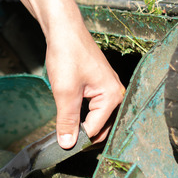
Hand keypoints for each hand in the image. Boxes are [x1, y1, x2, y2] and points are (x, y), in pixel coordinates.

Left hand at [45, 30, 124, 147]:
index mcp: (112, 97)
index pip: (95, 130)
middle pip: (100, 128)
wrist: (64, 31)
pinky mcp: (99, 86)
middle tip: (63, 141)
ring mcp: (108, 90)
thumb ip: (67, 120)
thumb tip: (67, 144)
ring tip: (65, 128)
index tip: (61, 146)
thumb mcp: (65, 92)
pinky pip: (93, 109)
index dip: (77, 140)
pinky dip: (81, 115)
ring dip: (81, 125)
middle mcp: (115, 94)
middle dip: (83, 136)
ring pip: (96, 119)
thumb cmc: (68, 55)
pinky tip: (70, 114)